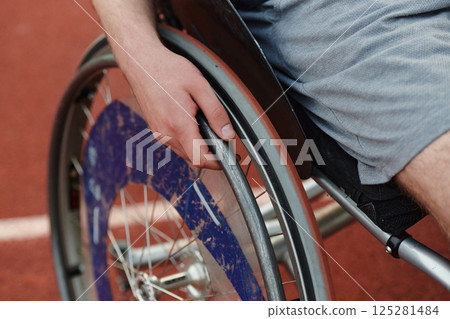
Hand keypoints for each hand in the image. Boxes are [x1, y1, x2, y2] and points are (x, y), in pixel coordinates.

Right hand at [123, 45, 235, 168]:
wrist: (141, 62)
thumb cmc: (167, 69)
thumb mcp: (200, 86)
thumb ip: (216, 112)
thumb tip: (227, 134)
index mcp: (178, 125)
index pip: (200, 159)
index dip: (218, 162)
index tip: (230, 156)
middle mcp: (166, 134)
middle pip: (193, 158)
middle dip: (211, 153)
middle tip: (224, 138)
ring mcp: (159, 133)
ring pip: (185, 152)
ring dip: (199, 146)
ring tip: (207, 125)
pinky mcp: (156, 130)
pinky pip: (176, 143)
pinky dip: (188, 139)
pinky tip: (192, 122)